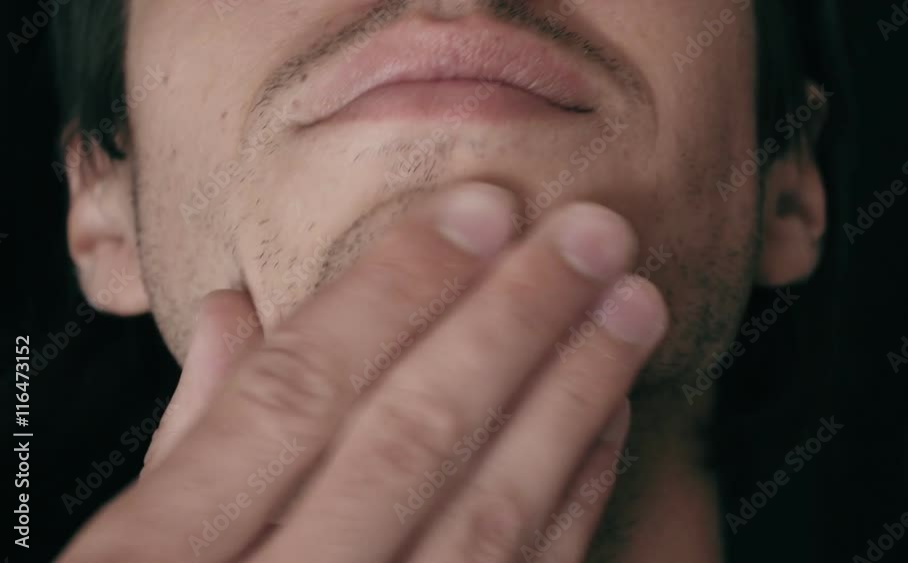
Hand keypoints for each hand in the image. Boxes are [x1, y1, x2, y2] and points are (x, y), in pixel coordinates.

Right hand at [59, 183, 667, 562]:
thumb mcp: (117, 558)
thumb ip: (188, 438)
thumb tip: (235, 316)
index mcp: (169, 560)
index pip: (301, 390)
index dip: (398, 290)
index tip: (476, 211)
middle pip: (414, 435)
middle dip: (513, 321)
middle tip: (591, 236)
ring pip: (488, 513)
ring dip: (570, 399)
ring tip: (626, 309)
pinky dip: (573, 499)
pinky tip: (606, 421)